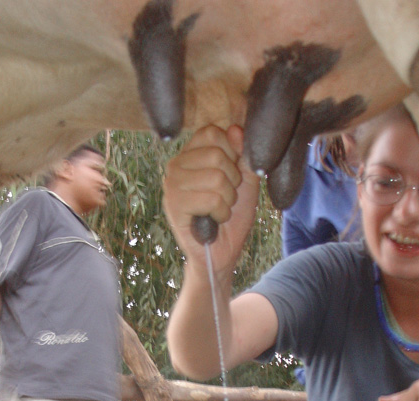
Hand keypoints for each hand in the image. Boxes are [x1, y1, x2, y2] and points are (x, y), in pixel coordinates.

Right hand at [163, 124, 260, 279]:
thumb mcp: (246, 180)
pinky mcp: (174, 205)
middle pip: (217, 155)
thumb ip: (244, 154)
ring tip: (218, 210)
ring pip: (216, 177)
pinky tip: (213, 220)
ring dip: (227, 199)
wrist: (222, 252)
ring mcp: (172, 184)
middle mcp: (176, 165)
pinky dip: (221, 212)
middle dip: (232, 182)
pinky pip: (211, 198)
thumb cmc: (232, 216)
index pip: (213, 133)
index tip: (231, 177)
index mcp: (191, 154)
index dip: (232, 155)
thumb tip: (236, 130)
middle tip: (224, 198)